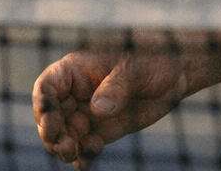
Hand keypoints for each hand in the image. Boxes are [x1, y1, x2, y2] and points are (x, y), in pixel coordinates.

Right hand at [34, 44, 193, 167]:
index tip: (50, 127)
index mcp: (78, 69)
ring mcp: (88, 112)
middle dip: (52, 134)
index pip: (48, 86)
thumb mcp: (136, 68)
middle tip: (66, 148)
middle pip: (50, 116)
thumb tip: (96, 110)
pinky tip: (84, 165)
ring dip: (64, 148)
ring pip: (64, 134)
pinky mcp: (102, 130)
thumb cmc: (154, 60)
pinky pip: (83, 146)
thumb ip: (116, 87)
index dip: (43, 106)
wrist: (177, 74)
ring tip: (76, 155)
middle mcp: (77, 92)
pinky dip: (81, 157)